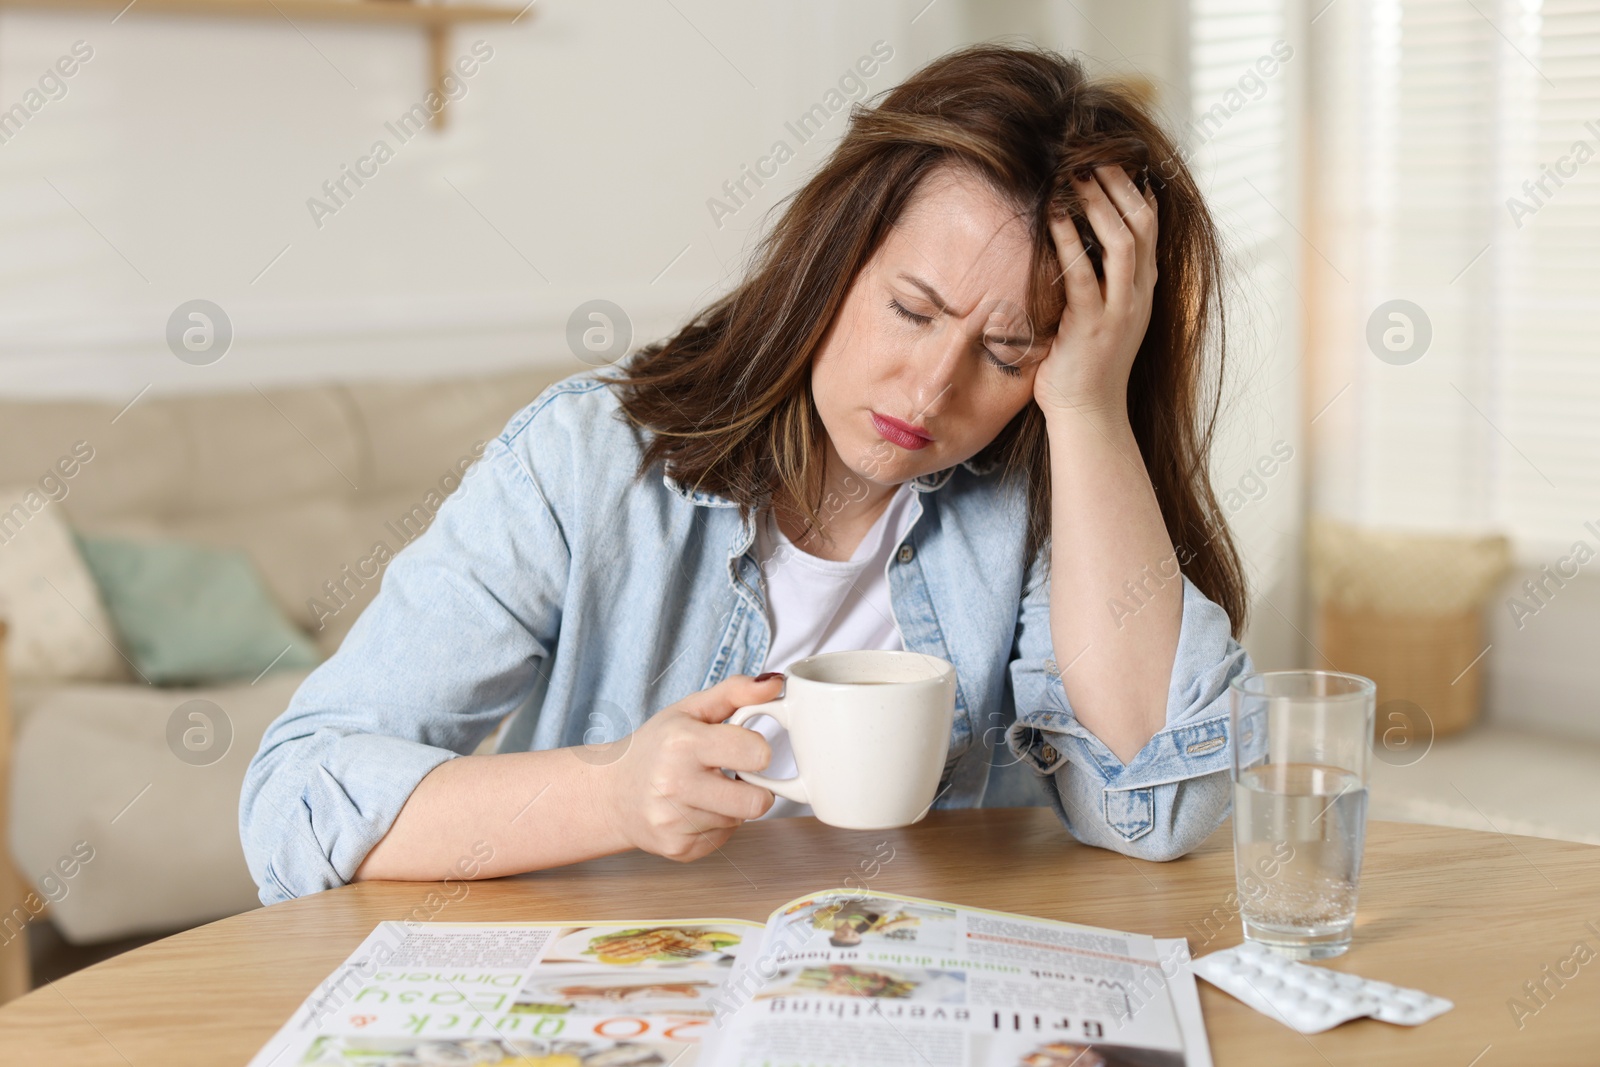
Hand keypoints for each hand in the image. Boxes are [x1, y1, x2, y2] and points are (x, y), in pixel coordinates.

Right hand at [596, 674, 780, 861]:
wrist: (612, 792)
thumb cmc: (656, 746)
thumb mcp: (691, 709)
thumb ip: (736, 692)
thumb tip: (775, 683)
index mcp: (683, 743)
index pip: (756, 754)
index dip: (757, 751)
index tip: (743, 748)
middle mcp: (675, 784)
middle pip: (757, 802)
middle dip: (754, 788)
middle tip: (732, 776)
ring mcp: (674, 822)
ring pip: (740, 821)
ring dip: (731, 806)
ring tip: (704, 790)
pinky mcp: (678, 849)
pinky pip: (723, 839)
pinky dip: (716, 824)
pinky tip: (694, 810)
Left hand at [1033, 165, 1158, 425]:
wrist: (1089, 414)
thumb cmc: (1086, 364)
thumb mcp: (1103, 315)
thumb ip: (1101, 281)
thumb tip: (1080, 243)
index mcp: (1143, 290)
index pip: (1149, 228)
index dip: (1135, 191)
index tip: (1114, 163)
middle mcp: (1139, 295)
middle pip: (1140, 225)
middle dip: (1118, 186)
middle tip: (1092, 158)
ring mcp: (1120, 310)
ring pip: (1121, 242)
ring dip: (1098, 204)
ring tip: (1075, 177)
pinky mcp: (1092, 326)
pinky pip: (1083, 275)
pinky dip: (1070, 242)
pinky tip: (1054, 218)